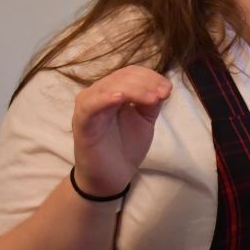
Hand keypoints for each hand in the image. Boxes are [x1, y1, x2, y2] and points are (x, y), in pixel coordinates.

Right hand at [71, 65, 171, 197]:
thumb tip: (162, 86)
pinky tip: (119, 98)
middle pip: (121, 77)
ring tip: (152, 99)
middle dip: (146, 83)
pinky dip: (104, 99)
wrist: (111, 176)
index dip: (150, 77)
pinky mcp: (81, 123)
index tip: (168, 90)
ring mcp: (88, 107)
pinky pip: (90, 106)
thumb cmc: (126, 146)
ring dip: (133, 89)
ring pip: (108, 87)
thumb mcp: (145, 119)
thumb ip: (151, 101)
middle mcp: (98, 94)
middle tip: (163, 95)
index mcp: (113, 91)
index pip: (130, 73)